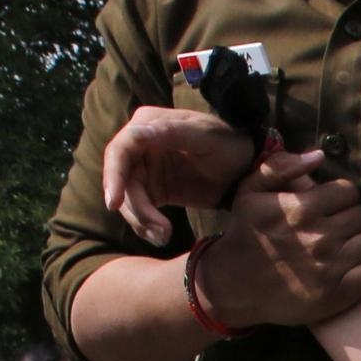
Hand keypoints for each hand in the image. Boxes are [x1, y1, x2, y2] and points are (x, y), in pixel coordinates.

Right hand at [103, 103, 261, 240]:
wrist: (247, 169)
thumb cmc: (229, 144)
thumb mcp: (205, 137)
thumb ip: (171, 133)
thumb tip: (135, 133)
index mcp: (148, 124)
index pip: (119, 150)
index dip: (113, 176)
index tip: (114, 203)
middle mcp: (140, 145)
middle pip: (121, 180)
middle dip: (134, 207)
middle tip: (155, 228)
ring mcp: (145, 169)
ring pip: (128, 199)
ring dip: (142, 221)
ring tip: (164, 236)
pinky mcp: (154, 190)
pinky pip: (141, 210)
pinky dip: (147, 226)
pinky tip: (162, 237)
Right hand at [194, 146, 360, 330]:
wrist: (234, 287)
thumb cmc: (245, 235)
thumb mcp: (250, 192)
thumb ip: (280, 166)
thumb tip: (320, 155)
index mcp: (300, 209)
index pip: (348, 191)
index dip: (342, 196)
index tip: (334, 206)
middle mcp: (318, 237)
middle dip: (353, 217)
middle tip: (341, 226)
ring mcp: (330, 267)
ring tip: (351, 243)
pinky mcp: (338, 294)